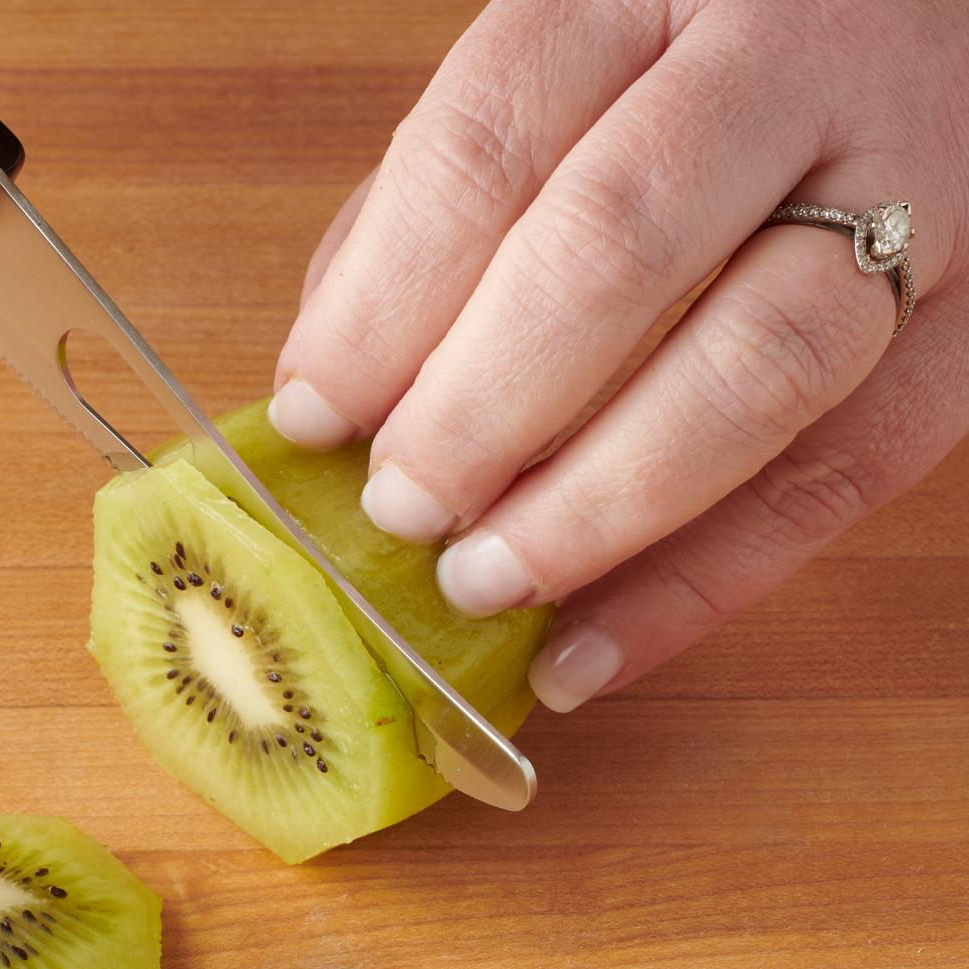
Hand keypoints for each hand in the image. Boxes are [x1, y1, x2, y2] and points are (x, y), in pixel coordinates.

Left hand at [270, 0, 968, 711]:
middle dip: (486, 407)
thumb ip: (431, 212)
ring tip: (484, 586)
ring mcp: (913, 186)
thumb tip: (326, 393)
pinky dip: (709, 582)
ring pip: (759, 366)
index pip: (490, 145)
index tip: (313, 419)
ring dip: (599, 507)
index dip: (386, 300)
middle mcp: (789, 66)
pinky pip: (852, 468)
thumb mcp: (553, 76)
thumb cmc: (688, 61)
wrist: (916, 16)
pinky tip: (591, 651)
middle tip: (403, 510)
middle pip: (620, 246)